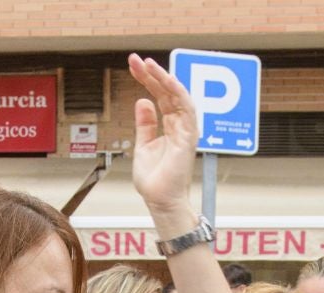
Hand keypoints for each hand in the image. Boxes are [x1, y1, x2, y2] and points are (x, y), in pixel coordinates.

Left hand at [127, 54, 195, 215]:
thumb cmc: (155, 180)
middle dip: (153, 74)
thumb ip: (145, 124)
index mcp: (170, 127)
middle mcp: (180, 126)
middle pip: (168, 93)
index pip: (160, 96)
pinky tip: (167, 81)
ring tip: (149, 65)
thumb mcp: (143, 145)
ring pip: (179, 97)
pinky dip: (179, 94)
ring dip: (165, 78)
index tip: (134, 65)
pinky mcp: (188, 139)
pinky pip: (187, 111)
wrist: (160, 202)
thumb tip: (142, 100)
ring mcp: (185, 131)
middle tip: (136, 59)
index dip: (148, 79)